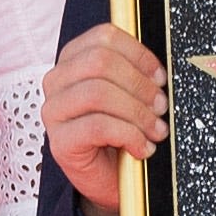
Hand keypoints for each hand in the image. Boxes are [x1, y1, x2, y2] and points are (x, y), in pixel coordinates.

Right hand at [43, 25, 165, 213]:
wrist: (110, 179)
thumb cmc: (120, 134)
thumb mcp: (129, 96)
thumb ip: (135, 74)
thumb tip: (159, 71)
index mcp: (73, 60)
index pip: (104, 37)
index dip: (139, 54)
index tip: (159, 77)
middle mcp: (57, 81)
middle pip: (101, 62)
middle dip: (139, 85)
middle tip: (160, 107)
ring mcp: (54, 112)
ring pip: (99, 92)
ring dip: (137, 112)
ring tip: (155, 130)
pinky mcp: (59, 142)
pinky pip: (98, 126)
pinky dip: (129, 136)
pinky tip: (142, 147)